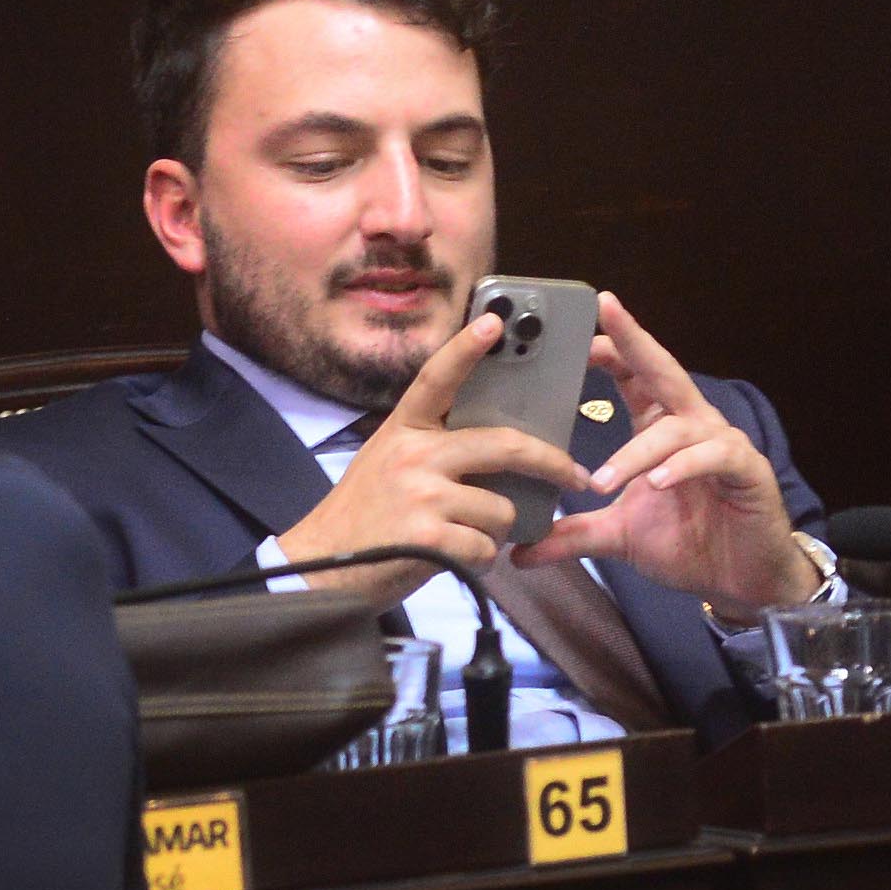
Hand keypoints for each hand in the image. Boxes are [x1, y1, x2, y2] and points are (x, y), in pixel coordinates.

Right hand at [278, 310, 593, 609]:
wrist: (318, 567)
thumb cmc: (361, 517)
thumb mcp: (385, 464)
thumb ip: (431, 450)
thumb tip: (496, 449)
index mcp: (403, 431)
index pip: (437, 380)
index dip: (466, 349)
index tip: (494, 322)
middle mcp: (413, 455)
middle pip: (504, 445)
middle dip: (550, 463)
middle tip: (572, 475)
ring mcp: (422, 494)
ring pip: (501, 509)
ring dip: (493, 530)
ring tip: (460, 536)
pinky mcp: (430, 537)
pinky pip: (487, 547)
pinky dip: (479, 560)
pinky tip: (450, 558)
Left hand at [514, 292, 818, 615]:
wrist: (740, 582)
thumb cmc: (686, 543)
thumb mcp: (617, 536)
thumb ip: (571, 535)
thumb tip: (520, 553)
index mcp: (660, 426)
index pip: (634, 374)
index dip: (609, 349)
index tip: (571, 335)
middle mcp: (693, 425)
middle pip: (662, 371)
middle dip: (634, 340)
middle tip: (606, 311)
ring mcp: (723, 445)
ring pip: (675, 429)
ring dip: (636, 453)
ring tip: (604, 480)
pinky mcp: (749, 471)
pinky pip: (715, 457)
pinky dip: (684, 466)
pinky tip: (658, 481)